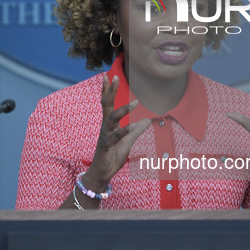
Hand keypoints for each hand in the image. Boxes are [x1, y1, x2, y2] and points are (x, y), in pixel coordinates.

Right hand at [83, 75, 150, 191]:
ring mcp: (105, 136)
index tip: (111, 76)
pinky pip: (116, 137)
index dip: (109, 90)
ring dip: (123, 110)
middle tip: (113, 76)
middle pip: (106, 105)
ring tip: (135, 103)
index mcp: (109, 124)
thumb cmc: (112, 156)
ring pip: (112, 119)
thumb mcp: (128, 141)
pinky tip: (134, 126)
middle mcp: (105, 127)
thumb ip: (136, 130)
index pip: (107, 103)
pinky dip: (126, 131)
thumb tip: (147, 120)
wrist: (102, 173)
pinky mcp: (106, 146)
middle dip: (109, 91)